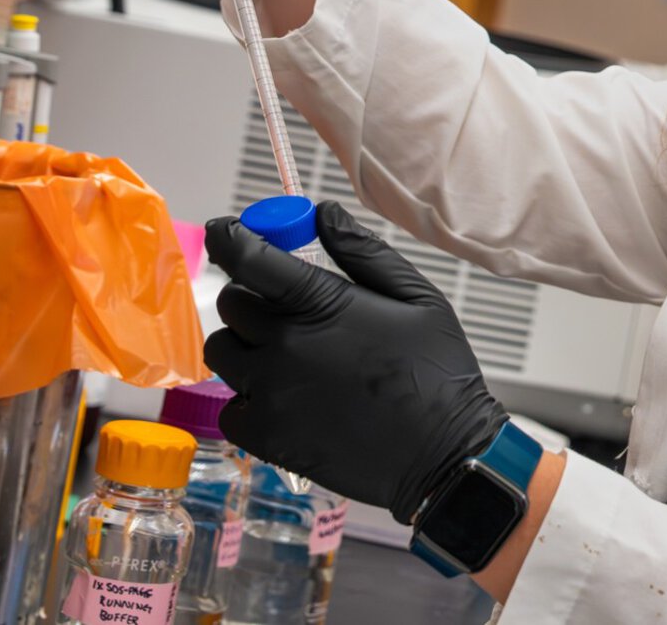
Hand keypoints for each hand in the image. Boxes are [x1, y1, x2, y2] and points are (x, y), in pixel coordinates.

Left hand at [204, 201, 508, 522]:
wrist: (443, 454)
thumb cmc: (438, 373)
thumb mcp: (418, 297)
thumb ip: (364, 251)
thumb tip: (323, 213)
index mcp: (321, 304)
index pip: (248, 257)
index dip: (229, 237)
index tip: (226, 231)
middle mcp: (285, 345)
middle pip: (232, 302)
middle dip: (251, 295)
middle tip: (283, 306)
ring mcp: (270, 393)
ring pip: (224, 352)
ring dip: (245, 345)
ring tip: (286, 354)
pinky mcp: (265, 436)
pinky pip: (230, 406)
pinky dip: (248, 399)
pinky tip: (287, 398)